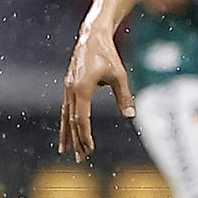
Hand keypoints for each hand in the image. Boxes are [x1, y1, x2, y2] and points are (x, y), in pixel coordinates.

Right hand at [60, 25, 133, 161]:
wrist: (92, 37)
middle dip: (76, 141)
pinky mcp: (69, 86)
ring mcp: (68, 88)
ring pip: (66, 117)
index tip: (90, 149)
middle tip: (80, 159)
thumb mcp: (120, 75)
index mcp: (82, 89)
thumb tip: (130, 116)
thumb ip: (124, 96)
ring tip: (66, 151)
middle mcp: (71, 90)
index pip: (82, 118)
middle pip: (72, 121)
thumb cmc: (108, 55)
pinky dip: (66, 122)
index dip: (85, 135)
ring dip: (68, 134)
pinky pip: (67, 109)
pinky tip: (68, 131)